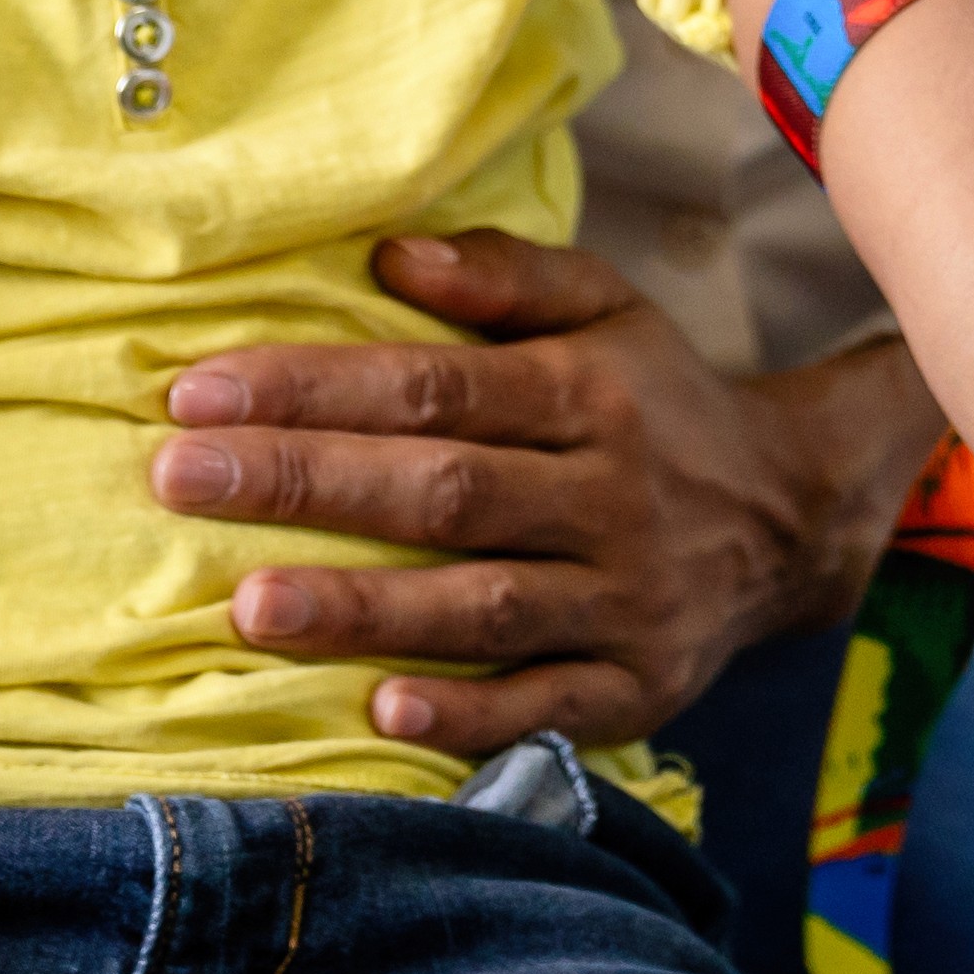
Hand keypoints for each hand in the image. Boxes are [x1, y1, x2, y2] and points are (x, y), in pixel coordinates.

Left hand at [151, 236, 944, 752]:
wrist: (793, 514)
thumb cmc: (657, 400)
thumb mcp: (606, 307)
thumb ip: (503, 275)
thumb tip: (388, 256)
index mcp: (590, 394)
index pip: (435, 390)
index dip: (316, 388)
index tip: (198, 392)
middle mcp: (610, 497)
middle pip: (444, 493)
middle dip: (306, 486)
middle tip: (180, 481)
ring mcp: (625, 601)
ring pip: (483, 608)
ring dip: (364, 611)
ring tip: (248, 609)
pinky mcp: (636, 688)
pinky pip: (545, 710)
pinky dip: (467, 717)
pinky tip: (379, 713)